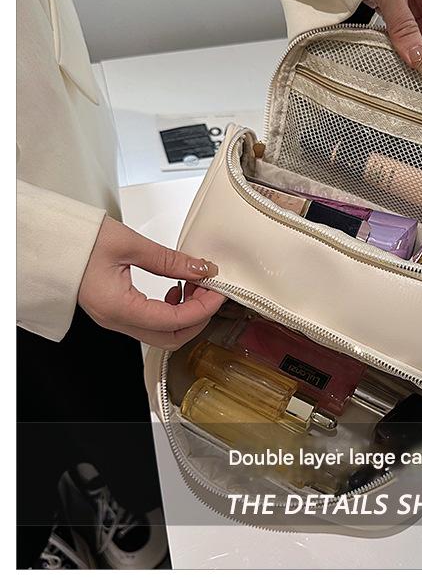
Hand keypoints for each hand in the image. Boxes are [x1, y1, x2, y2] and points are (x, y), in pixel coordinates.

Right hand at [78, 217, 226, 349]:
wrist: (47, 239)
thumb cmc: (77, 240)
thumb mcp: (129, 244)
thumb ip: (169, 260)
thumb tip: (200, 269)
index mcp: (118, 307)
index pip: (174, 321)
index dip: (203, 308)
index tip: (218, 291)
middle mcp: (116, 319)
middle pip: (171, 338)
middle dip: (198, 318)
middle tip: (210, 291)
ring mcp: (115, 318)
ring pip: (162, 333)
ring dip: (186, 314)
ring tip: (194, 285)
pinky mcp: (116, 311)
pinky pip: (151, 322)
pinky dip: (171, 310)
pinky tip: (176, 289)